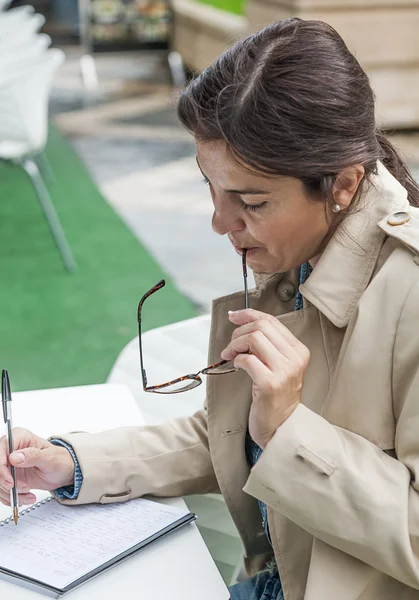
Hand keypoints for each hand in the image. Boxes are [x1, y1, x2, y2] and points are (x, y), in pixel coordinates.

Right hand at [0, 428, 74, 505]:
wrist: (63, 472)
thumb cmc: (60, 460)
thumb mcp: (50, 458)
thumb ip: (33, 456)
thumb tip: (14, 457)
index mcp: (20, 437)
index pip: (1, 450)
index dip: (1, 468)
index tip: (10, 482)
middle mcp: (11, 450)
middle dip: (6, 484)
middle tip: (23, 489)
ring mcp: (8, 465)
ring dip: (11, 493)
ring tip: (28, 494)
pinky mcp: (8, 477)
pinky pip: (2, 491)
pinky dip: (13, 498)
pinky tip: (26, 497)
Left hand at [221, 309, 309, 448]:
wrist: (282, 427)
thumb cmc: (276, 396)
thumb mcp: (279, 365)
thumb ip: (268, 344)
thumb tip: (242, 320)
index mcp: (299, 350)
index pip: (272, 321)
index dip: (249, 314)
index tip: (234, 316)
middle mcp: (295, 358)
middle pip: (261, 326)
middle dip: (240, 331)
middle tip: (231, 344)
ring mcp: (284, 371)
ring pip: (254, 339)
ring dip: (235, 344)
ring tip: (230, 355)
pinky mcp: (270, 384)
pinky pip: (247, 360)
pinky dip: (237, 360)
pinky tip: (237, 366)